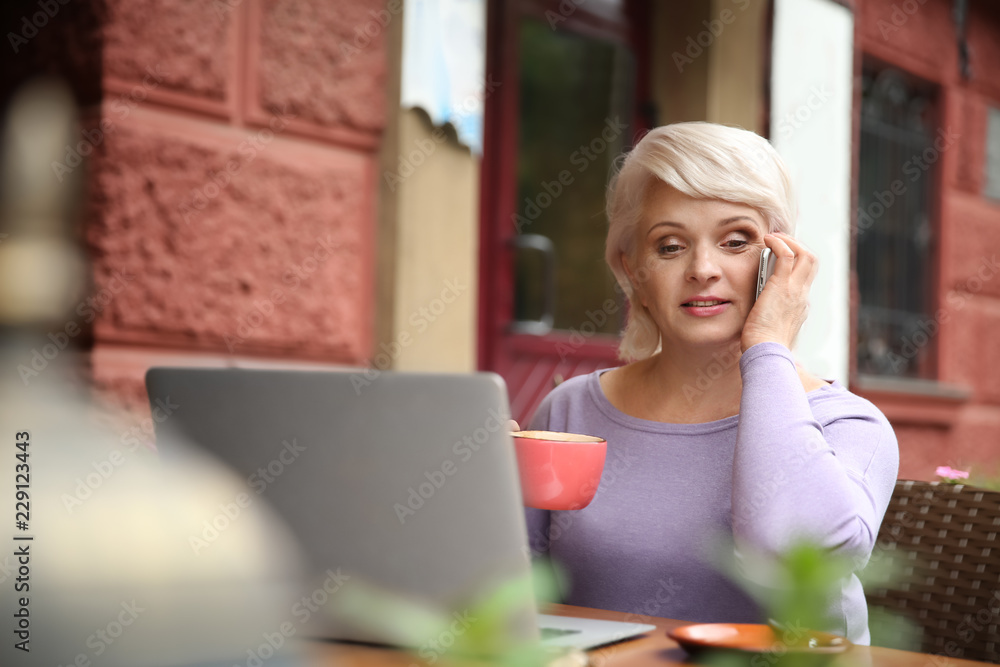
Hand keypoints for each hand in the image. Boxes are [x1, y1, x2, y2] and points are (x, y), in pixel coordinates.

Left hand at [740, 232, 817, 352]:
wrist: (765, 352)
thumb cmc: (762, 345)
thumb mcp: (768, 327)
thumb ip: (767, 314)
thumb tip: (756, 307)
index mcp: (799, 306)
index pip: (805, 278)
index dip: (796, 264)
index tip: (781, 257)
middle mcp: (802, 296)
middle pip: (812, 262)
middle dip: (798, 246)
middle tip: (780, 241)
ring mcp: (795, 290)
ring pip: (805, 255)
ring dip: (789, 241)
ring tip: (774, 237)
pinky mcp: (782, 286)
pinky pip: (787, 254)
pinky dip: (779, 243)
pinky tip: (767, 240)